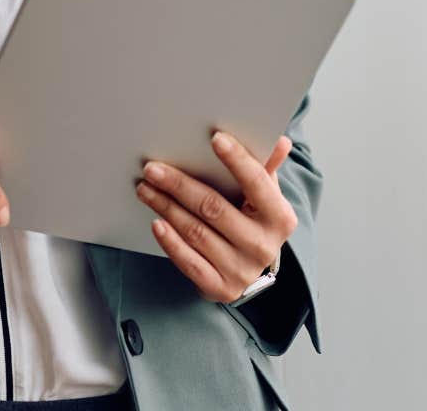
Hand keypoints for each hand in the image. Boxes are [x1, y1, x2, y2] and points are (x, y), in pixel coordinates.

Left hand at [134, 132, 297, 303]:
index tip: (215, 138)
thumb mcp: (265, 196)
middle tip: (153, 168)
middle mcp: (263, 246)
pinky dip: (171, 242)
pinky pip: (189, 263)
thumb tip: (280, 142)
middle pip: (214, 208)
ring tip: (146, 189)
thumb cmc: (254, 222)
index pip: (258, 183)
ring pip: (196, 233)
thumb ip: (267, 169)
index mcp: (280, 218)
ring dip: (166, 207)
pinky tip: (156, 223)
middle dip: (180, 185)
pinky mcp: (220, 288)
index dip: (237, 160)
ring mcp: (241, 270)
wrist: (247, 268)